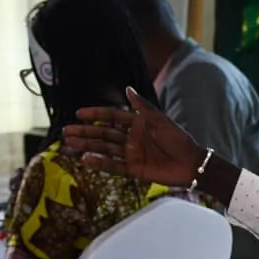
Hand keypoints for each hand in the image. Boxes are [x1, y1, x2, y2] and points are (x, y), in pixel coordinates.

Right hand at [60, 87, 205, 187]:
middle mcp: (131, 138)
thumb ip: (142, 106)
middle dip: (85, 132)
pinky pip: (114, 166)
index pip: (111, 117)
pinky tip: (86, 160)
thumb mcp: (160, 120)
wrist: (192, 164)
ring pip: (105, 149)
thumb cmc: (179, 139)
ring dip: (87, 147)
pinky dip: (100, 163)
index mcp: (137, 124)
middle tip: (65, 131)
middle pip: (103, 134)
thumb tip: (127, 88)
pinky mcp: (134, 170)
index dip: (96, 114)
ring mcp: (131, 154)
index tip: (78, 113)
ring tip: (68, 145)